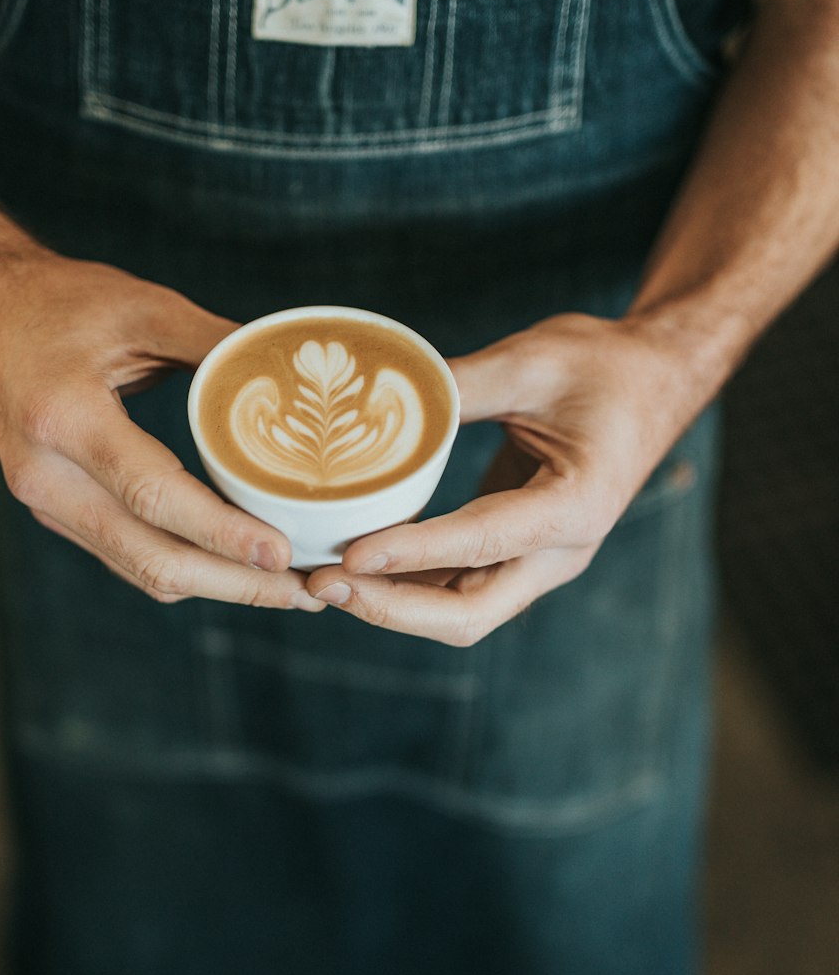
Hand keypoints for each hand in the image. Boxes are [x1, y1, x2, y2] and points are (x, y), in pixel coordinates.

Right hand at [0, 247, 323, 610]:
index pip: (152, 495)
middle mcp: (47, 477)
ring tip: (287, 589)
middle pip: (150, 557)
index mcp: (64, 419)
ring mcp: (46, 504)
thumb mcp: (142, 307)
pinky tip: (237, 568)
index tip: (282, 554)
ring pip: (141, 569)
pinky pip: (128, 557)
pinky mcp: (56, 514)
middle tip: (305, 591)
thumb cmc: (58, 303)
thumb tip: (298, 375)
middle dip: (235, 584)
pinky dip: (187, 569)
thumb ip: (217, 343)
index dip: (221, 533)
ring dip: (217, 587)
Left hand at [306, 312, 704, 643]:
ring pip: (458, 610)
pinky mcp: (517, 552)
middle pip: (468, 613)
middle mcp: (560, 552)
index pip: (481, 542)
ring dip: (389, 602)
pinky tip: (354, 563)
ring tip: (320, 579)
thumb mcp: (532, 360)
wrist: (655, 381)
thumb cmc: (605, 366)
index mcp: (576, 507)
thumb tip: (374, 398)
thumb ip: (458, 384)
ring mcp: (539, 560)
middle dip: (390, 607)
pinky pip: (457, 585)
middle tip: (320, 583)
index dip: (411, 553)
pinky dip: (405, 583)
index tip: (349, 555)